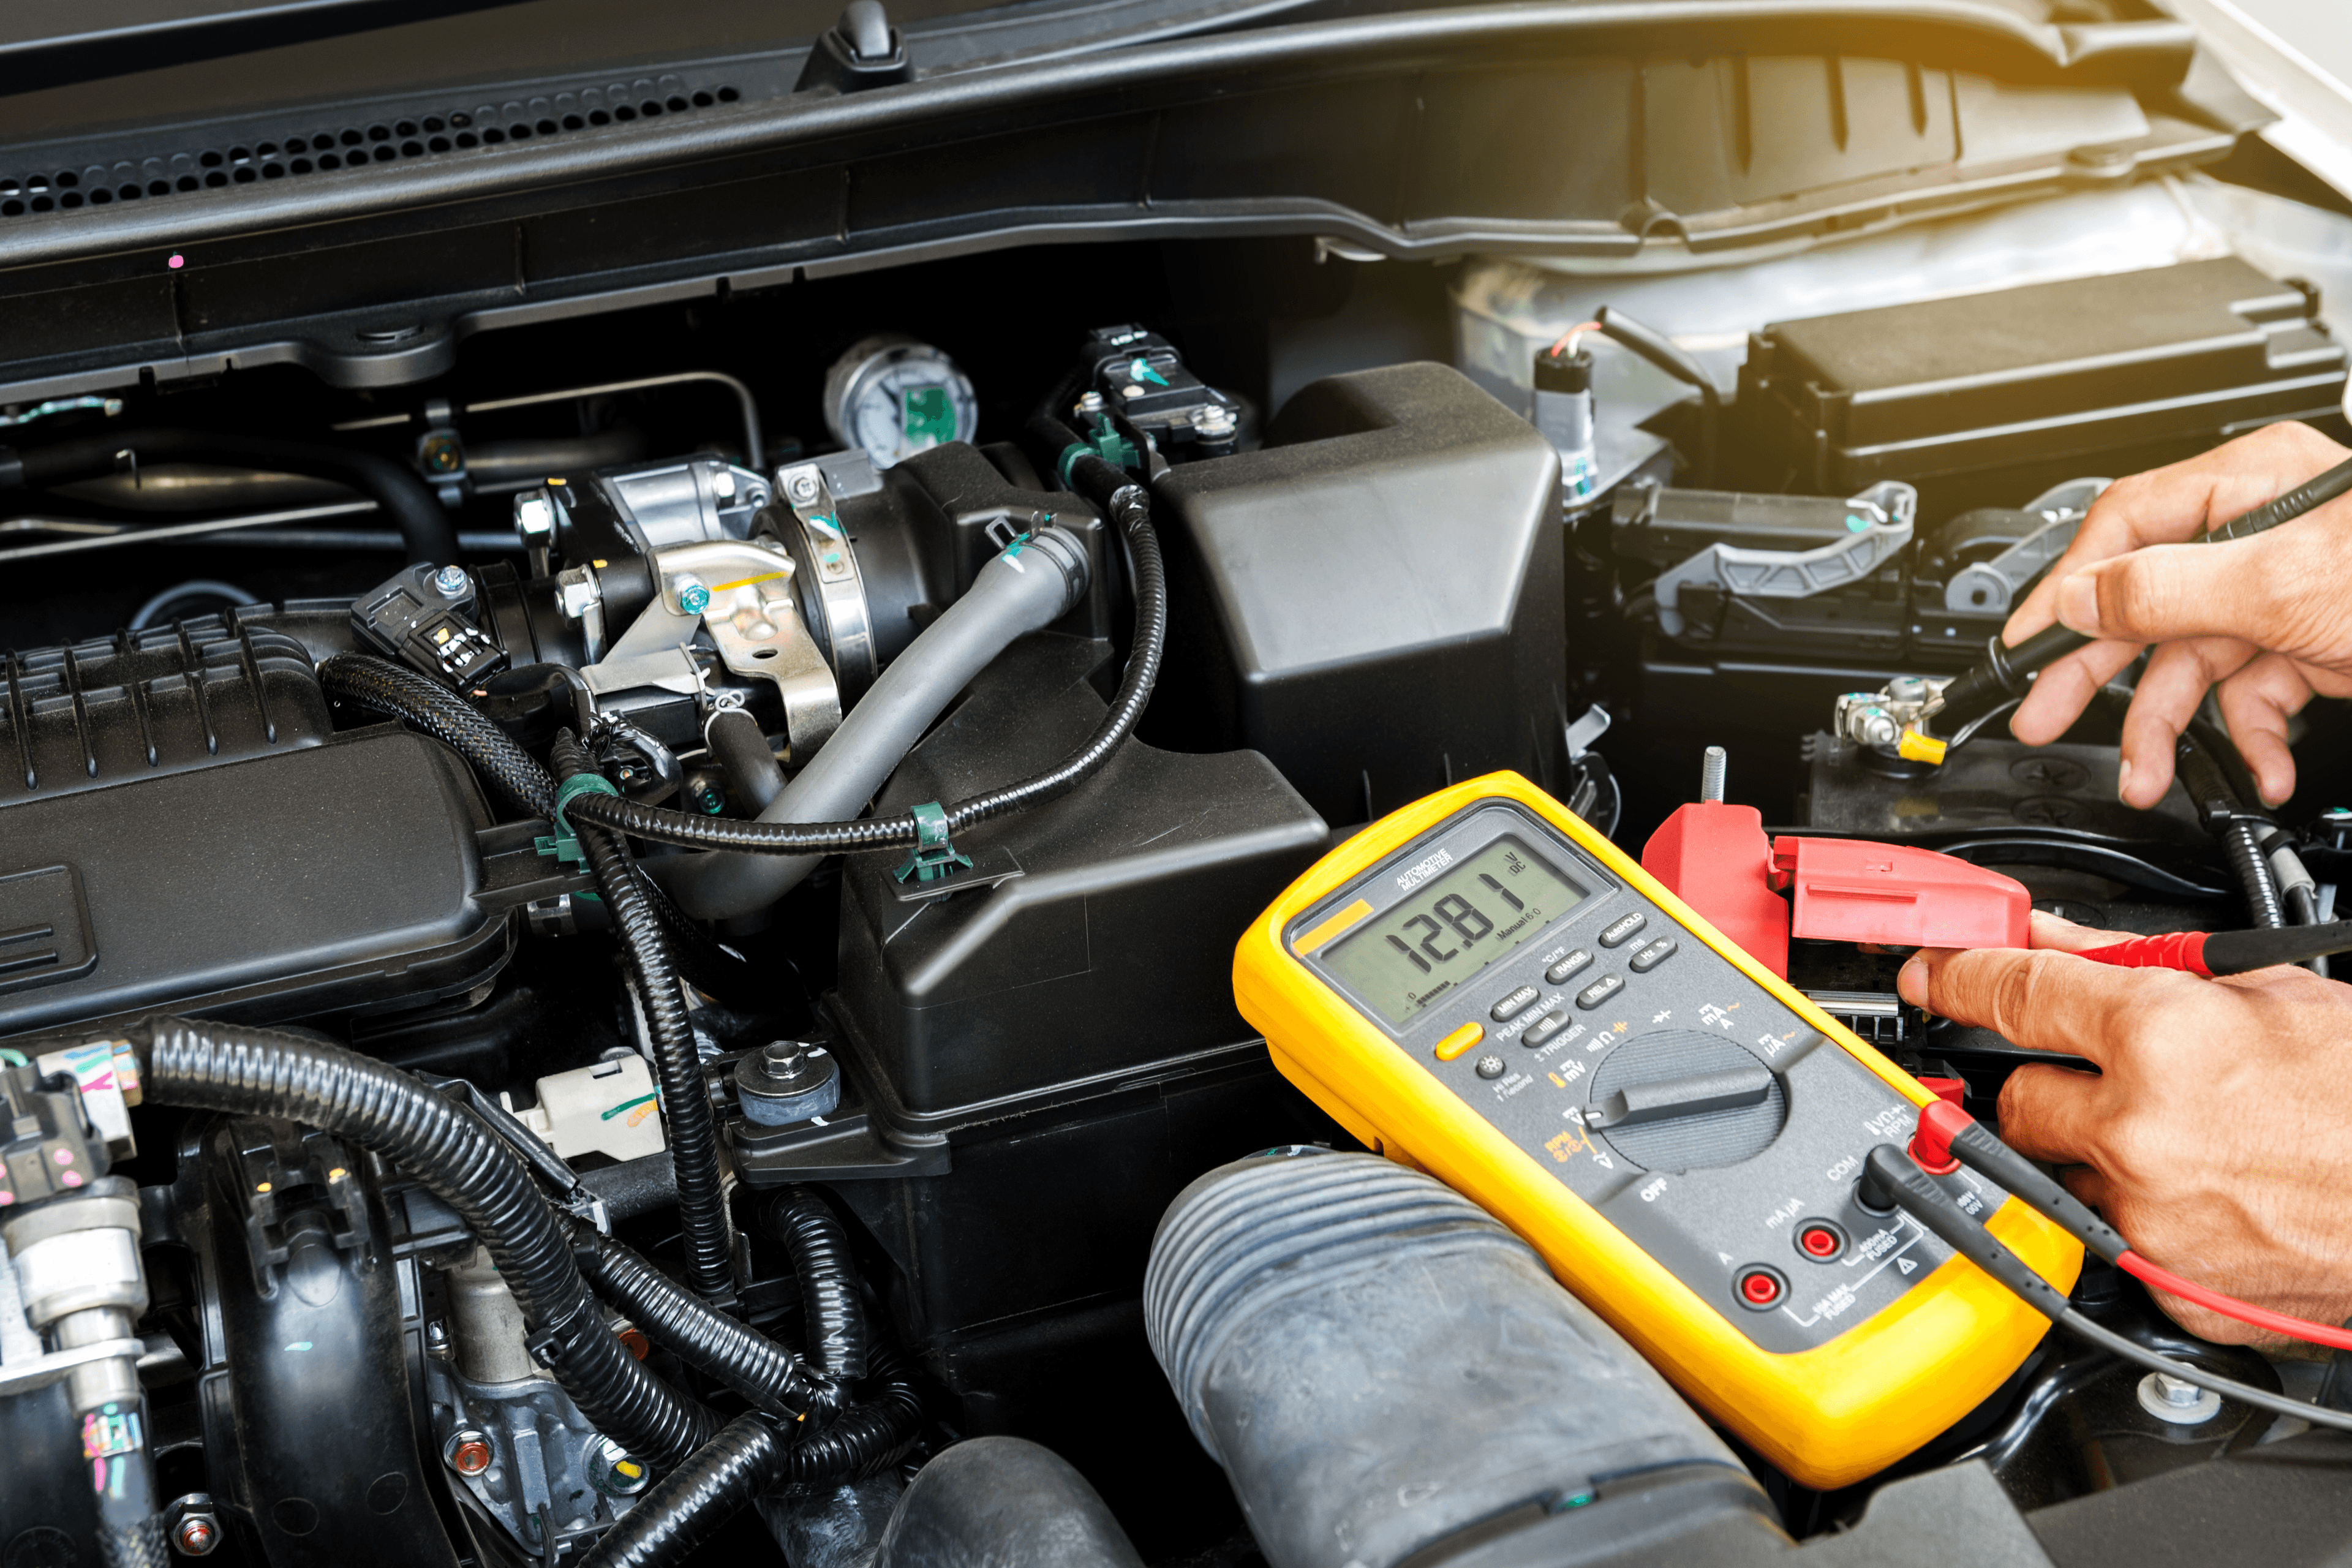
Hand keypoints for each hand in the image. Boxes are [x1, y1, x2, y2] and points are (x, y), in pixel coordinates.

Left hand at [1897, 910, 2351, 1348]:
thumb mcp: (2269, 994)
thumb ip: (2139, 964)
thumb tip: (2056, 936)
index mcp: (2162, 1041)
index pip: (2010, 993)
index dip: (1956, 975)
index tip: (1928, 975)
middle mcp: (2141, 1134)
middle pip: (2018, 1100)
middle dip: (2048, 1085)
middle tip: (2110, 1080)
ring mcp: (2152, 1220)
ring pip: (2058, 1175)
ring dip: (2095, 1157)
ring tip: (2185, 1141)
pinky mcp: (2171, 1288)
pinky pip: (2112, 1241)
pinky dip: (2143, 1218)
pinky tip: (2208, 1196)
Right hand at [1998, 421, 2351, 808]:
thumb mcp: (2280, 581)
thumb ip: (2165, 587)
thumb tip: (2079, 596)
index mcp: (2247, 486)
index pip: (2124, 530)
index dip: (2067, 589)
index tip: (2027, 645)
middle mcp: (2261, 535)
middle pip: (2150, 605)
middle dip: (2103, 674)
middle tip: (2047, 718)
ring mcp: (2291, 592)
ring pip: (2200, 663)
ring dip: (2177, 729)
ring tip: (2150, 777)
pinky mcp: (2320, 644)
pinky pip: (2261, 696)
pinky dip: (2255, 739)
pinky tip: (2260, 767)